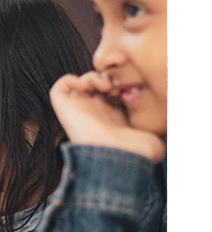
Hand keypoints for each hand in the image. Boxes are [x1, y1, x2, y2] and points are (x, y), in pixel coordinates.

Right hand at [50, 72, 165, 162]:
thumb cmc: (135, 149)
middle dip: (109, 78)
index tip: (130, 89)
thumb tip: (171, 121)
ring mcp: (78, 110)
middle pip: (96, 84)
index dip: (120, 83)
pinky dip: (73, 79)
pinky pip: (61, 86)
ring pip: (80, 83)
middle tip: (118, 86)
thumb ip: (161, 125)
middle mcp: (94, 112)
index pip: (112, 92)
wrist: (117, 154)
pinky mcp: (64, 108)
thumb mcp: (154, 133)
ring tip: (106, 85)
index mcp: (111, 117)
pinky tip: (91, 86)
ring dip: (93, 77)